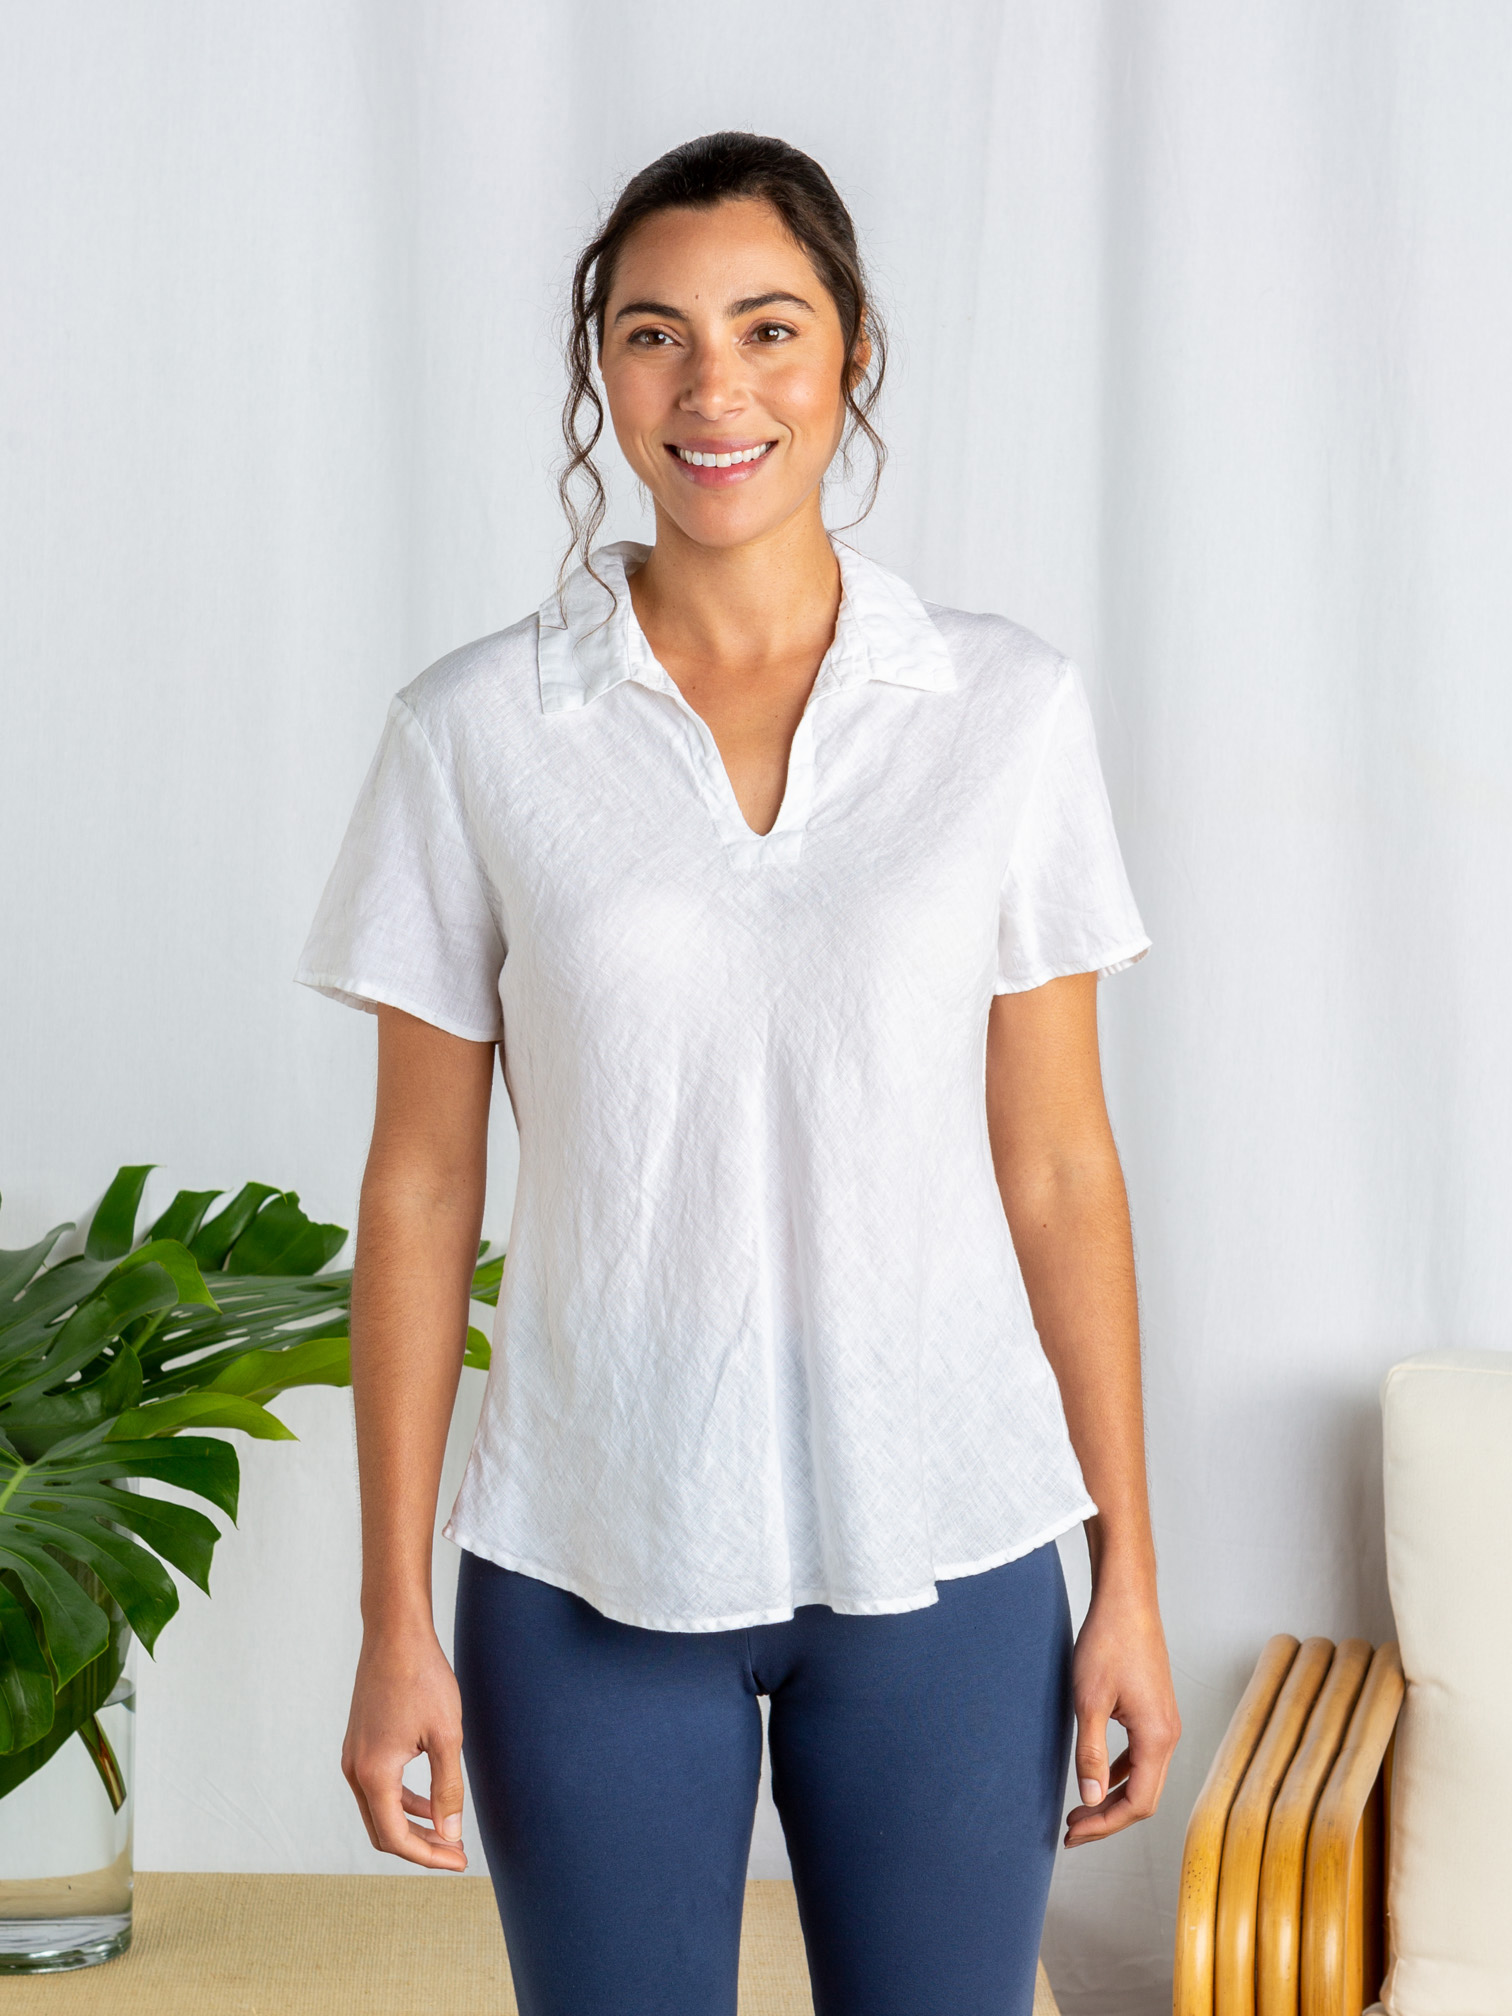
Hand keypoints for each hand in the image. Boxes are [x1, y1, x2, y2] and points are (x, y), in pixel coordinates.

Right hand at [341, 1623, 468, 1869]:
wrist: (395, 1634)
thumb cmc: (423, 1678)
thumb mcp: (446, 1735)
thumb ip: (448, 1789)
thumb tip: (450, 1834)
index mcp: (374, 1774)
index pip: (396, 1838)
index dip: (428, 1856)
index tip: (459, 1862)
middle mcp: (356, 1770)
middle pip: (383, 1831)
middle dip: (420, 1846)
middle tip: (456, 1853)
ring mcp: (354, 1756)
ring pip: (379, 1810)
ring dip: (412, 1824)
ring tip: (448, 1831)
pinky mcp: (359, 1743)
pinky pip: (377, 1788)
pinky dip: (402, 1801)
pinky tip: (430, 1800)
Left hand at [1063, 1576, 1180, 1847]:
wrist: (1126, 1599)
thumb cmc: (1107, 1643)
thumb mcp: (1089, 1701)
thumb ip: (1089, 1753)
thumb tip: (1089, 1799)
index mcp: (1157, 1737)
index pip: (1138, 1804)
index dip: (1105, 1825)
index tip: (1073, 1833)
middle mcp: (1168, 1735)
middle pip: (1144, 1798)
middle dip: (1108, 1818)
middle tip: (1071, 1830)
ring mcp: (1164, 1723)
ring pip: (1143, 1778)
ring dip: (1112, 1797)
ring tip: (1079, 1809)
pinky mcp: (1155, 1711)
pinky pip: (1142, 1757)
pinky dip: (1120, 1774)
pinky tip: (1098, 1777)